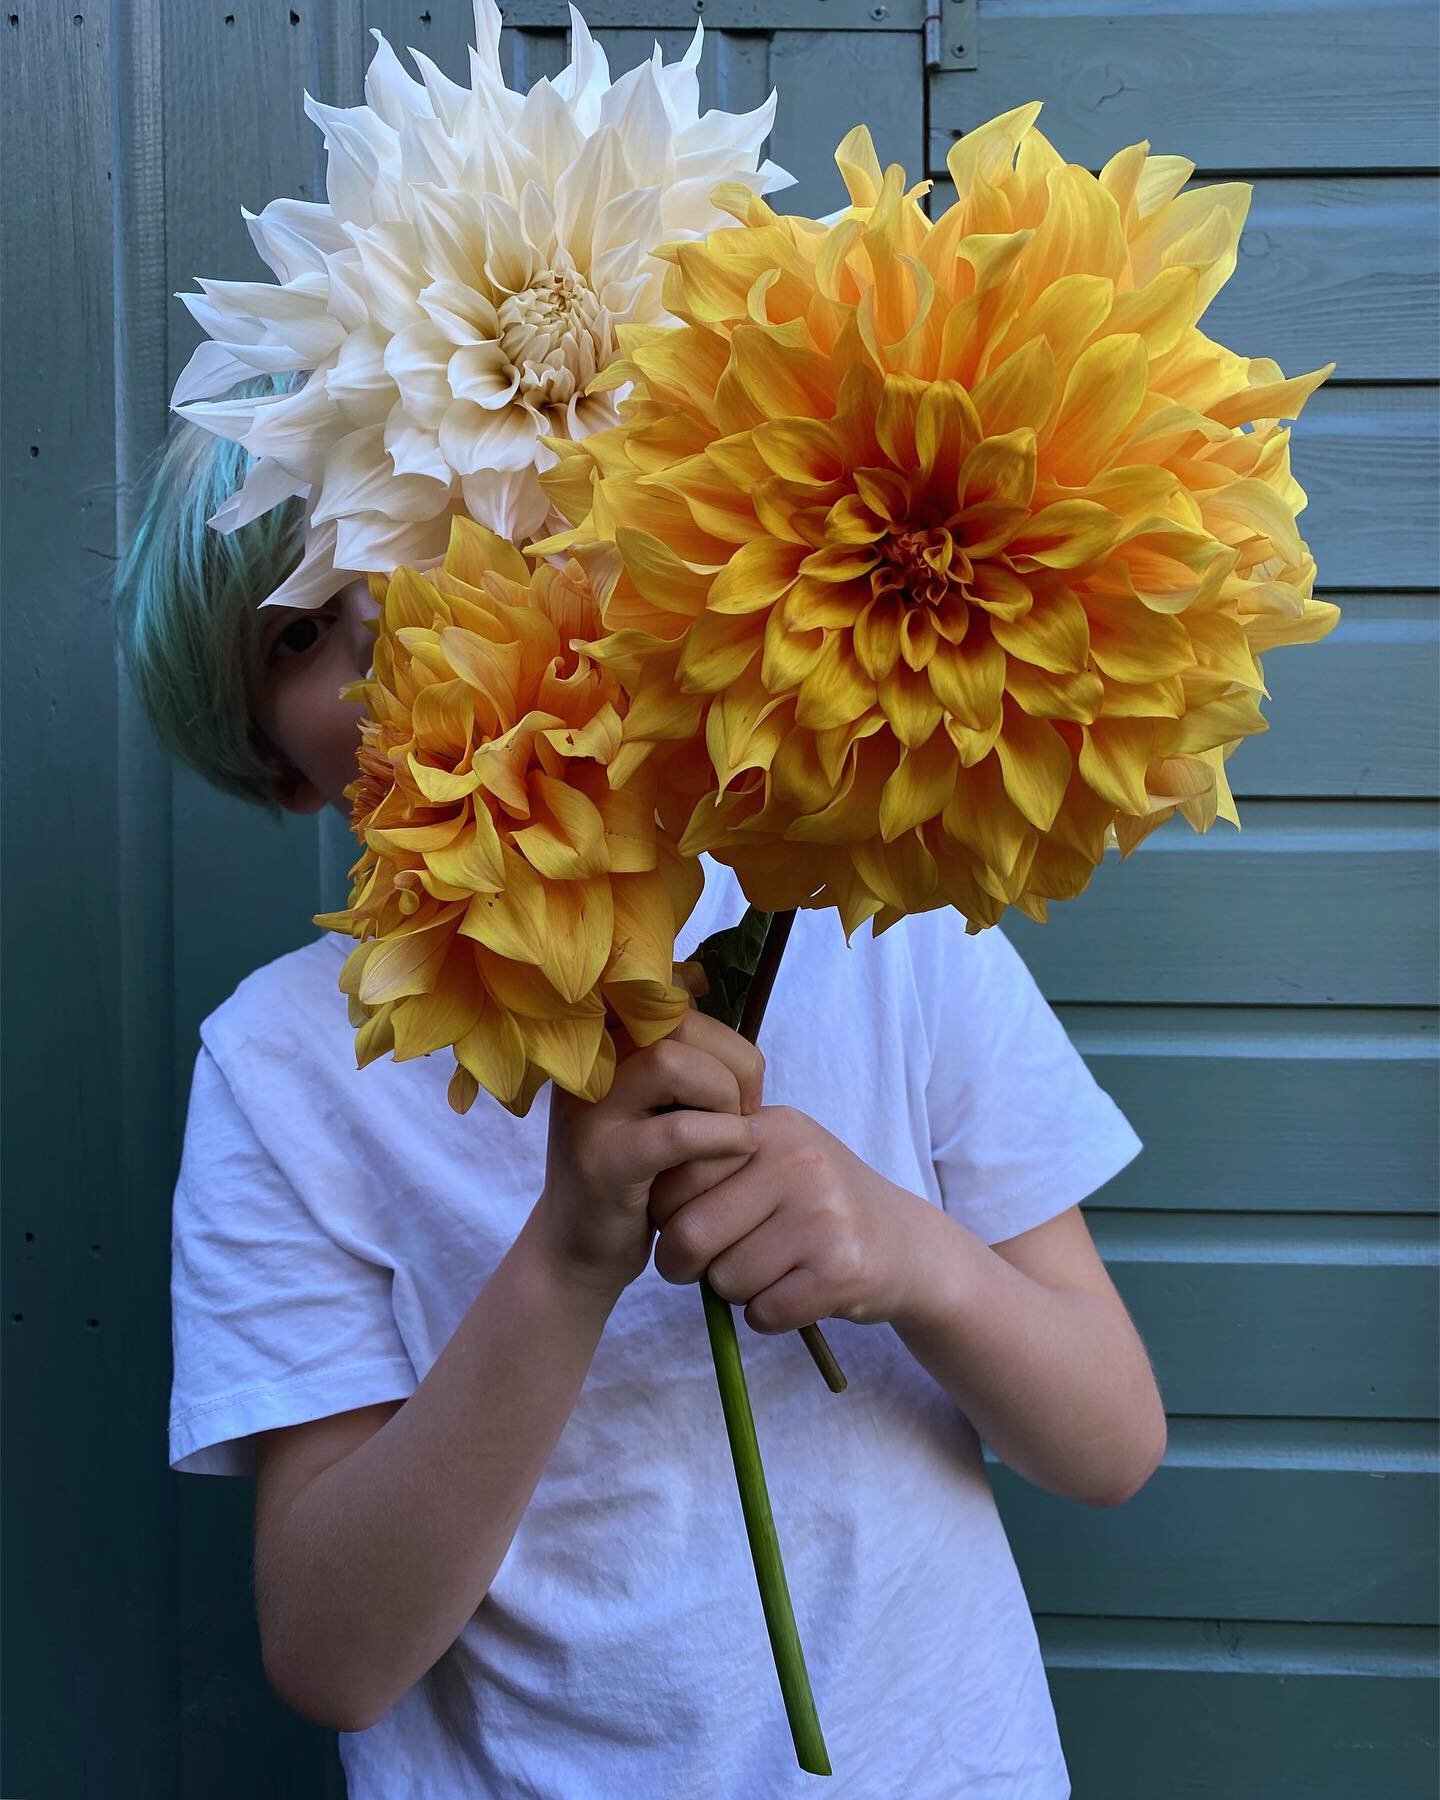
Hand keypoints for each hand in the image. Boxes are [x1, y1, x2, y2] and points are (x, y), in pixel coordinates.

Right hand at [531, 1011, 765, 1298]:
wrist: (577, 1250)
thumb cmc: (634, 1168)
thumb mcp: (649, 1098)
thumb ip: (673, 1047)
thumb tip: (700, 986)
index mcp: (598, 1040)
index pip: (668, 994)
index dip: (717, 1031)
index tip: (730, 1075)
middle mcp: (584, 1064)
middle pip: (676, 1021)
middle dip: (732, 1061)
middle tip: (743, 1108)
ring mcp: (587, 1112)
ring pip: (672, 1063)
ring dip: (725, 1097)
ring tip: (733, 1132)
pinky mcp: (601, 1163)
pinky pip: (679, 1132)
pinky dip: (724, 1138)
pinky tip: (736, 1152)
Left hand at [649, 1105, 929, 1333]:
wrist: (905, 1244)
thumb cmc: (817, 1204)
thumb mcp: (774, 1157)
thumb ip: (713, 1159)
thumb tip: (637, 1183)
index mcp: (770, 1127)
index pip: (675, 1176)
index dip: (667, 1214)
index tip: (687, 1222)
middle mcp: (798, 1162)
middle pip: (691, 1234)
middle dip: (685, 1265)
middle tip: (705, 1266)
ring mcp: (823, 1215)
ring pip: (725, 1280)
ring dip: (735, 1291)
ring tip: (769, 1270)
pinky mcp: (841, 1270)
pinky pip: (763, 1313)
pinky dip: (768, 1316)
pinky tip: (795, 1292)